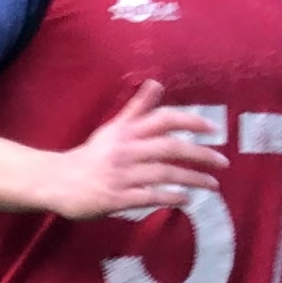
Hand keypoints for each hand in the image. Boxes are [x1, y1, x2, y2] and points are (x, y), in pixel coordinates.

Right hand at [50, 78, 225, 221]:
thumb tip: (157, 83)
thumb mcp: (114, 128)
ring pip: (164, 173)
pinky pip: (151, 197)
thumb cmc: (93, 155)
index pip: (162, 119)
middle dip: (201, 154)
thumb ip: (138, 109)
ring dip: (193, 179)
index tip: (214, 129)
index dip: (190, 121)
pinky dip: (172, 198)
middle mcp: (125, 150)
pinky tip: (187, 200)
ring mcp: (122, 174)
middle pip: (169, 147)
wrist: (58, 181)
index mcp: (126, 131)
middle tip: (224, 162)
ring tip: (213, 185)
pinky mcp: (118, 196)